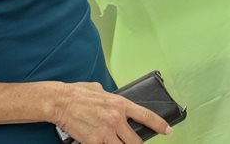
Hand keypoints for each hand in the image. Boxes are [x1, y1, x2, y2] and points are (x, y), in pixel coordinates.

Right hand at [51, 82, 170, 143]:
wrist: (60, 101)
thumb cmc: (78, 93)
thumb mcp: (100, 90)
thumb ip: (111, 98)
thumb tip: (114, 101)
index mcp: (120, 104)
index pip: (146, 116)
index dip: (160, 125)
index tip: (168, 131)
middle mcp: (116, 119)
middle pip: (136, 141)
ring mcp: (106, 132)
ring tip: (118, 143)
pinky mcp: (94, 142)